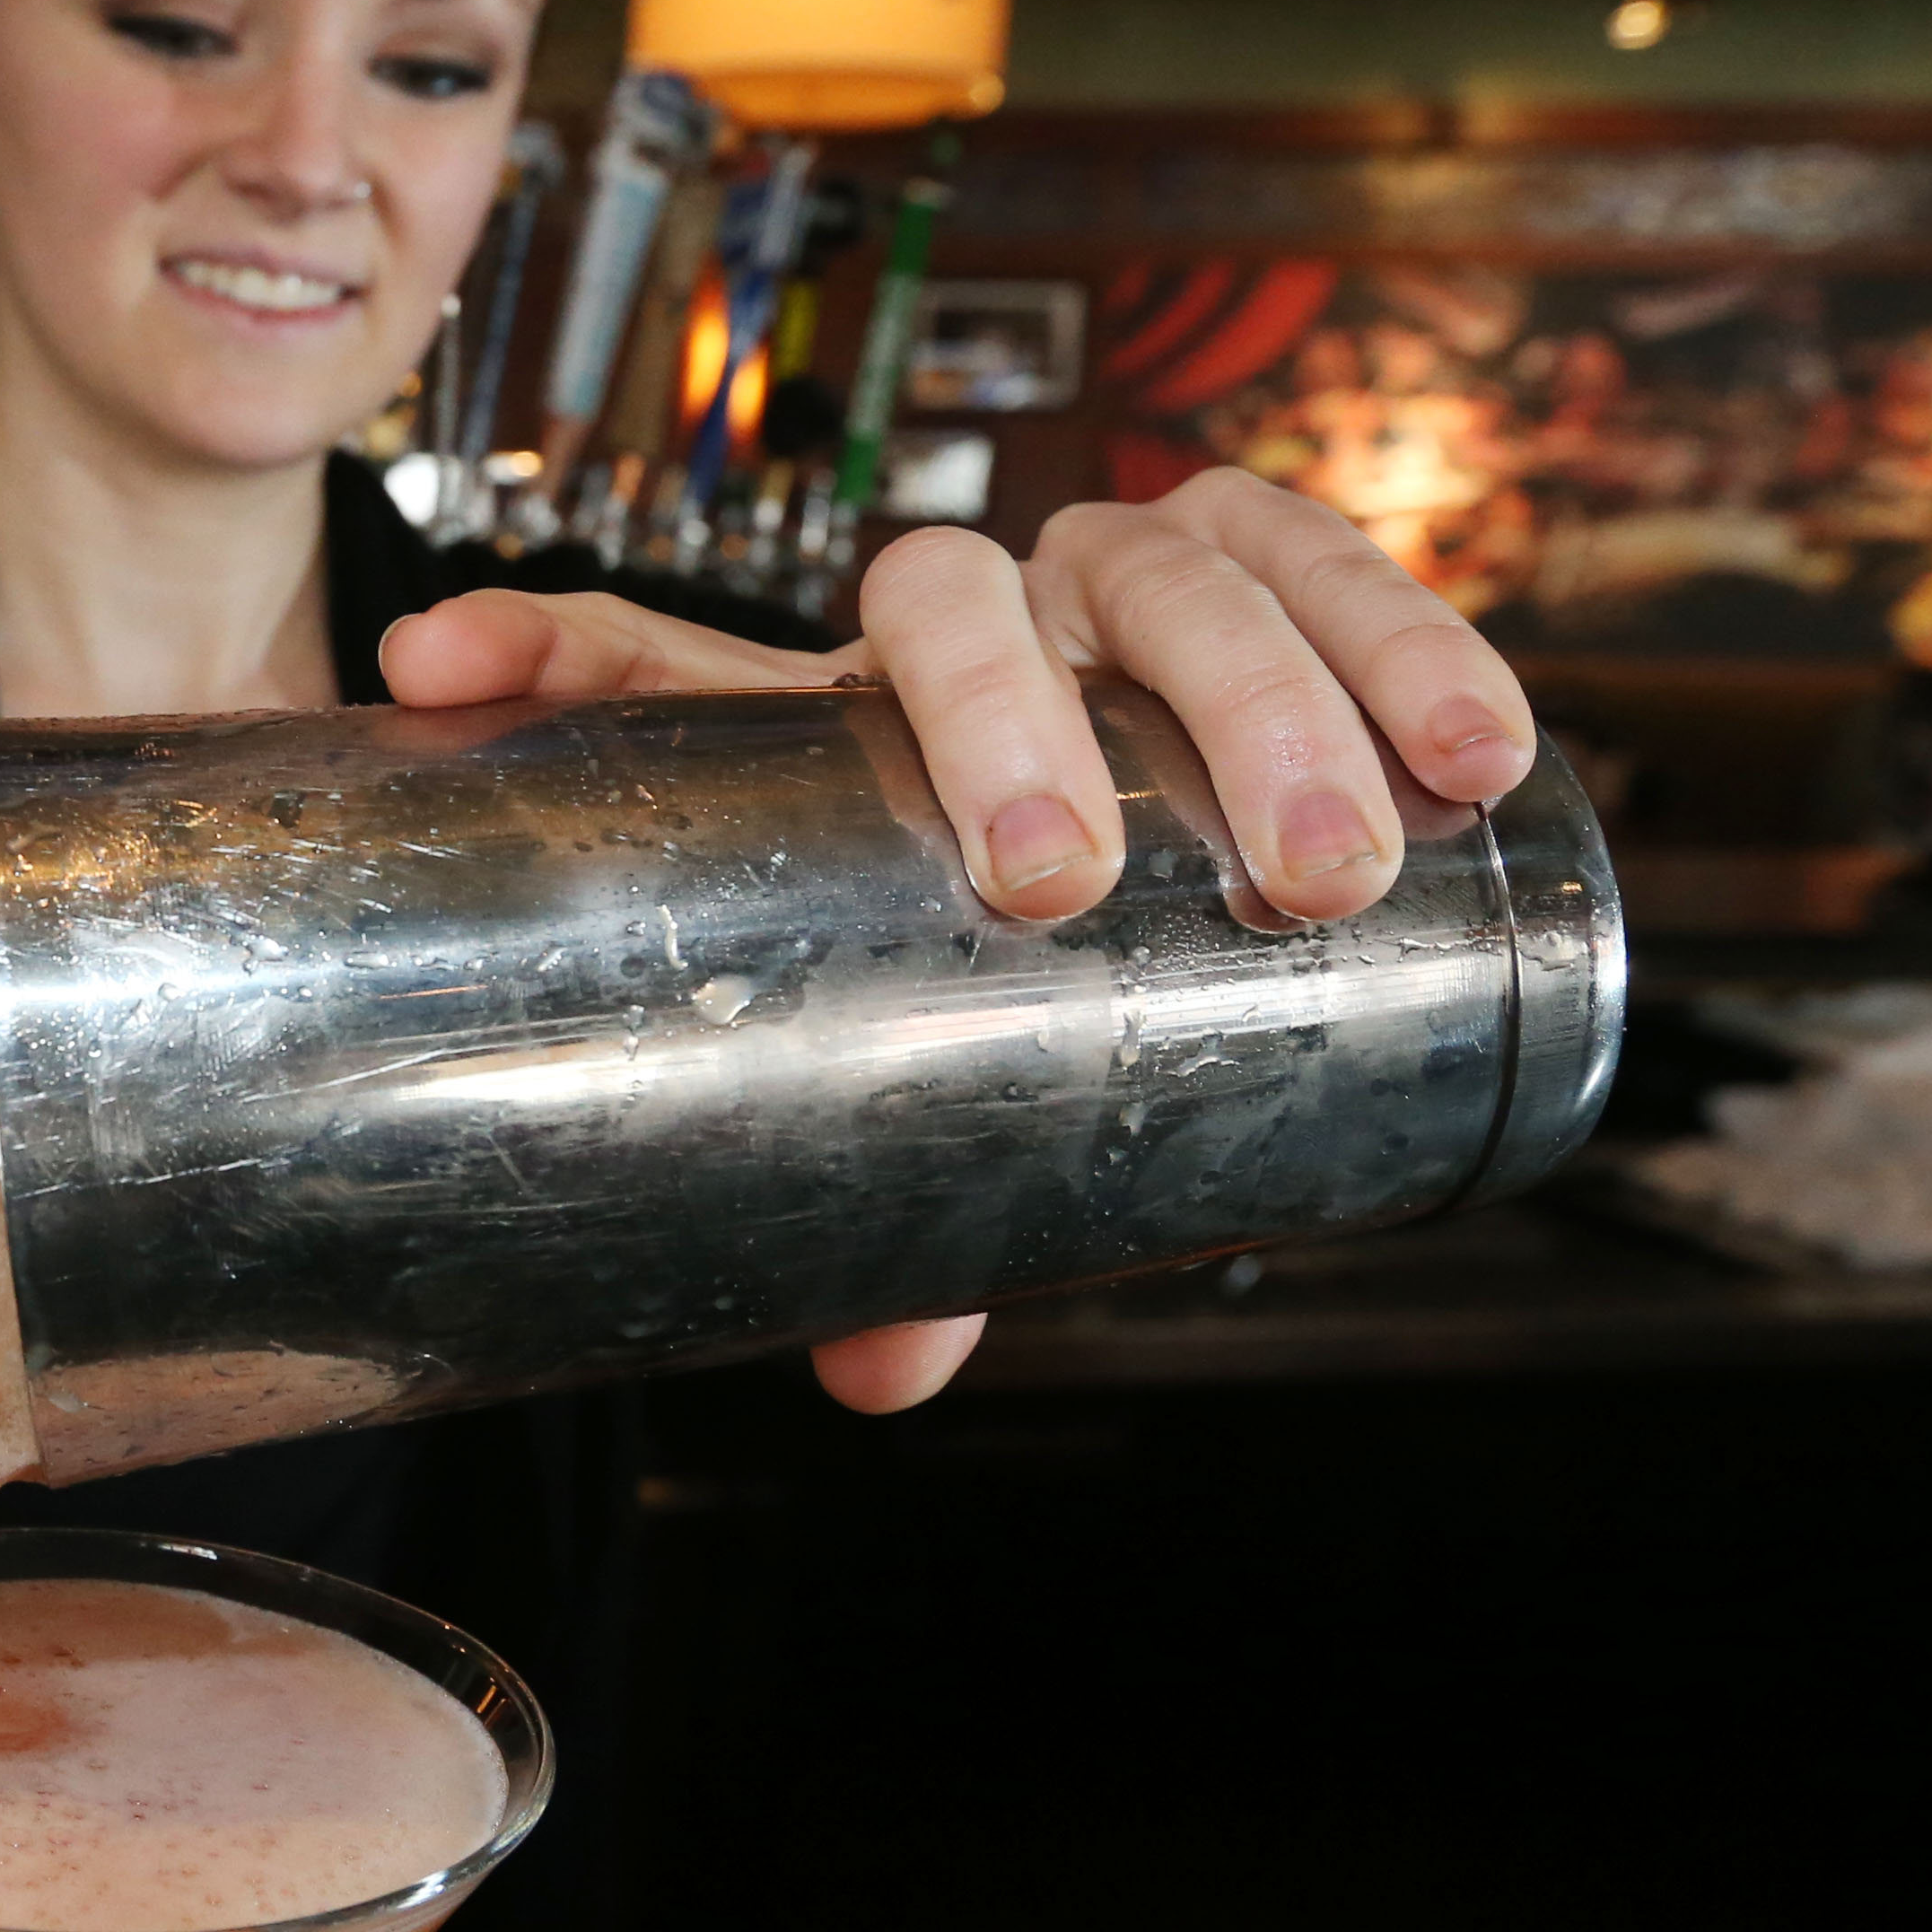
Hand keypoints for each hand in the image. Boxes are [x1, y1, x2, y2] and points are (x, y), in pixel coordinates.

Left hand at [377, 464, 1537, 1415]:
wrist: (1167, 848)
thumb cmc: (991, 953)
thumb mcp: (913, 1055)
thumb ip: (881, 1186)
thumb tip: (883, 1375)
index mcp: (812, 713)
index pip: (649, 648)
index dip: (548, 651)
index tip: (449, 688)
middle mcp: (959, 617)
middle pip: (956, 586)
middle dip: (1019, 717)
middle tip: (1070, 877)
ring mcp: (1116, 575)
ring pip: (1176, 558)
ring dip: (1269, 686)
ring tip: (1352, 852)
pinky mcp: (1277, 570)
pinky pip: (1335, 556)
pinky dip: (1414, 636)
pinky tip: (1482, 753)